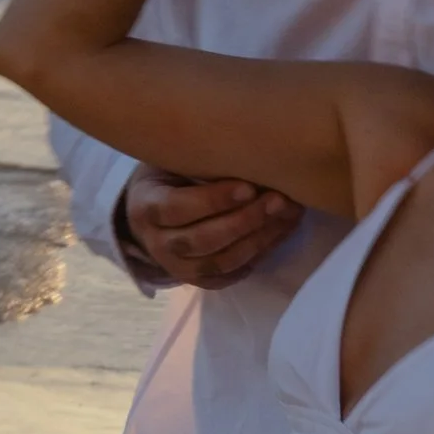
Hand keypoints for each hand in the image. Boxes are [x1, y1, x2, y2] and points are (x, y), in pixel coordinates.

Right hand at [119, 167, 300, 287]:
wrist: (154, 207)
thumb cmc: (171, 173)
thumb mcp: (174, 160)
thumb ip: (200, 161)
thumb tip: (250, 152)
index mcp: (146, 208)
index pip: (177, 208)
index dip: (213, 200)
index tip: (248, 186)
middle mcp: (157, 244)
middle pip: (202, 240)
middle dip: (244, 221)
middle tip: (278, 200)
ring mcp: (177, 267)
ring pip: (221, 262)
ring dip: (259, 239)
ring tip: (287, 215)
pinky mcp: (198, 280)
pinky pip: (231, 274)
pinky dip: (259, 255)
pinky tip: (280, 232)